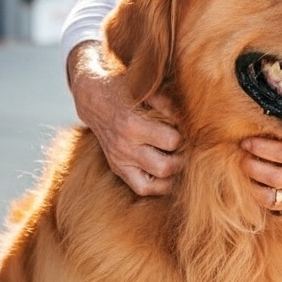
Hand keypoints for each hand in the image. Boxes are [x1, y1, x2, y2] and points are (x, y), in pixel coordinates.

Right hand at [68, 42, 183, 195]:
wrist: (94, 101)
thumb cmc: (125, 92)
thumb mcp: (147, 92)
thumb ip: (168, 107)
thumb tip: (187, 124)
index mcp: (132, 125)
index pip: (172, 141)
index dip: (183, 136)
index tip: (183, 130)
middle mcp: (124, 148)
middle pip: (165, 168)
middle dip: (180, 159)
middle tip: (183, 149)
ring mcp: (119, 162)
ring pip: (154, 186)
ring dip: (170, 175)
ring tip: (175, 160)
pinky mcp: (118, 169)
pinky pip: (141, 189)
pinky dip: (157, 184)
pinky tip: (164, 171)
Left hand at [240, 135, 281, 210]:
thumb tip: (277, 112)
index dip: (261, 147)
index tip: (246, 140)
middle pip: (274, 176)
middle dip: (251, 166)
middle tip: (241, 156)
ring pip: (272, 199)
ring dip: (253, 187)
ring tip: (247, 174)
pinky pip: (281, 215)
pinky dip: (267, 206)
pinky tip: (261, 193)